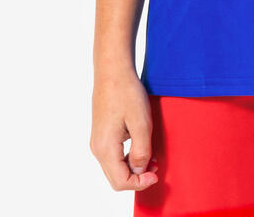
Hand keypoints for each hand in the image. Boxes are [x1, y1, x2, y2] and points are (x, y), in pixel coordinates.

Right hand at [90, 70, 159, 190]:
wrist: (113, 71)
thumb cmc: (127, 93)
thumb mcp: (141, 123)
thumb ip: (141, 151)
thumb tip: (140, 170)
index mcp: (105, 148)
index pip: (121, 182)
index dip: (140, 183)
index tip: (156, 174)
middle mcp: (97, 148)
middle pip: (116, 178)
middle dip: (137, 178)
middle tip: (156, 169)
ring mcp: (97, 141)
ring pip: (114, 168)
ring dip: (133, 169)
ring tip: (152, 159)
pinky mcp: (101, 134)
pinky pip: (113, 156)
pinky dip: (127, 159)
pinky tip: (140, 148)